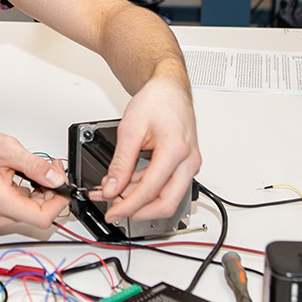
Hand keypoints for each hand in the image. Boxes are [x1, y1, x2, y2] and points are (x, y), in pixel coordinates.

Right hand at [0, 132, 69, 228]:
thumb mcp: (6, 149)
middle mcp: (1, 214)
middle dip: (53, 190)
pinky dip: (34, 190)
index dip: (58, 202)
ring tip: (39, 167)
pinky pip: (26, 205)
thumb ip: (33, 165)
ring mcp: (1, 214)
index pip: (42, 218)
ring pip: (35, 209)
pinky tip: (28, 174)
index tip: (62, 184)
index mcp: (2, 202)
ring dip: (44, 189)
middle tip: (51, 166)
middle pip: (41, 213)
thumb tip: (55, 178)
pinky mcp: (2, 209)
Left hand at [95, 73, 200, 222]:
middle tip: (114, 209)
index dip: (128, 206)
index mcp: (176, 150)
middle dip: (137, 211)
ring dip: (138, 199)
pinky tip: (125, 184)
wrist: (170, 89)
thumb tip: (112, 188)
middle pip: (166, 203)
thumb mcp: (130, 129)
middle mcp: (189, 161)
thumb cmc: (157, 101)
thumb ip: (121, 163)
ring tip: (112, 192)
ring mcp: (190, 164)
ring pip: (166, 197)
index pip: (151, 190)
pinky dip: (145, 189)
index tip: (112, 212)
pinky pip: (166, 185)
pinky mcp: (186, 166)